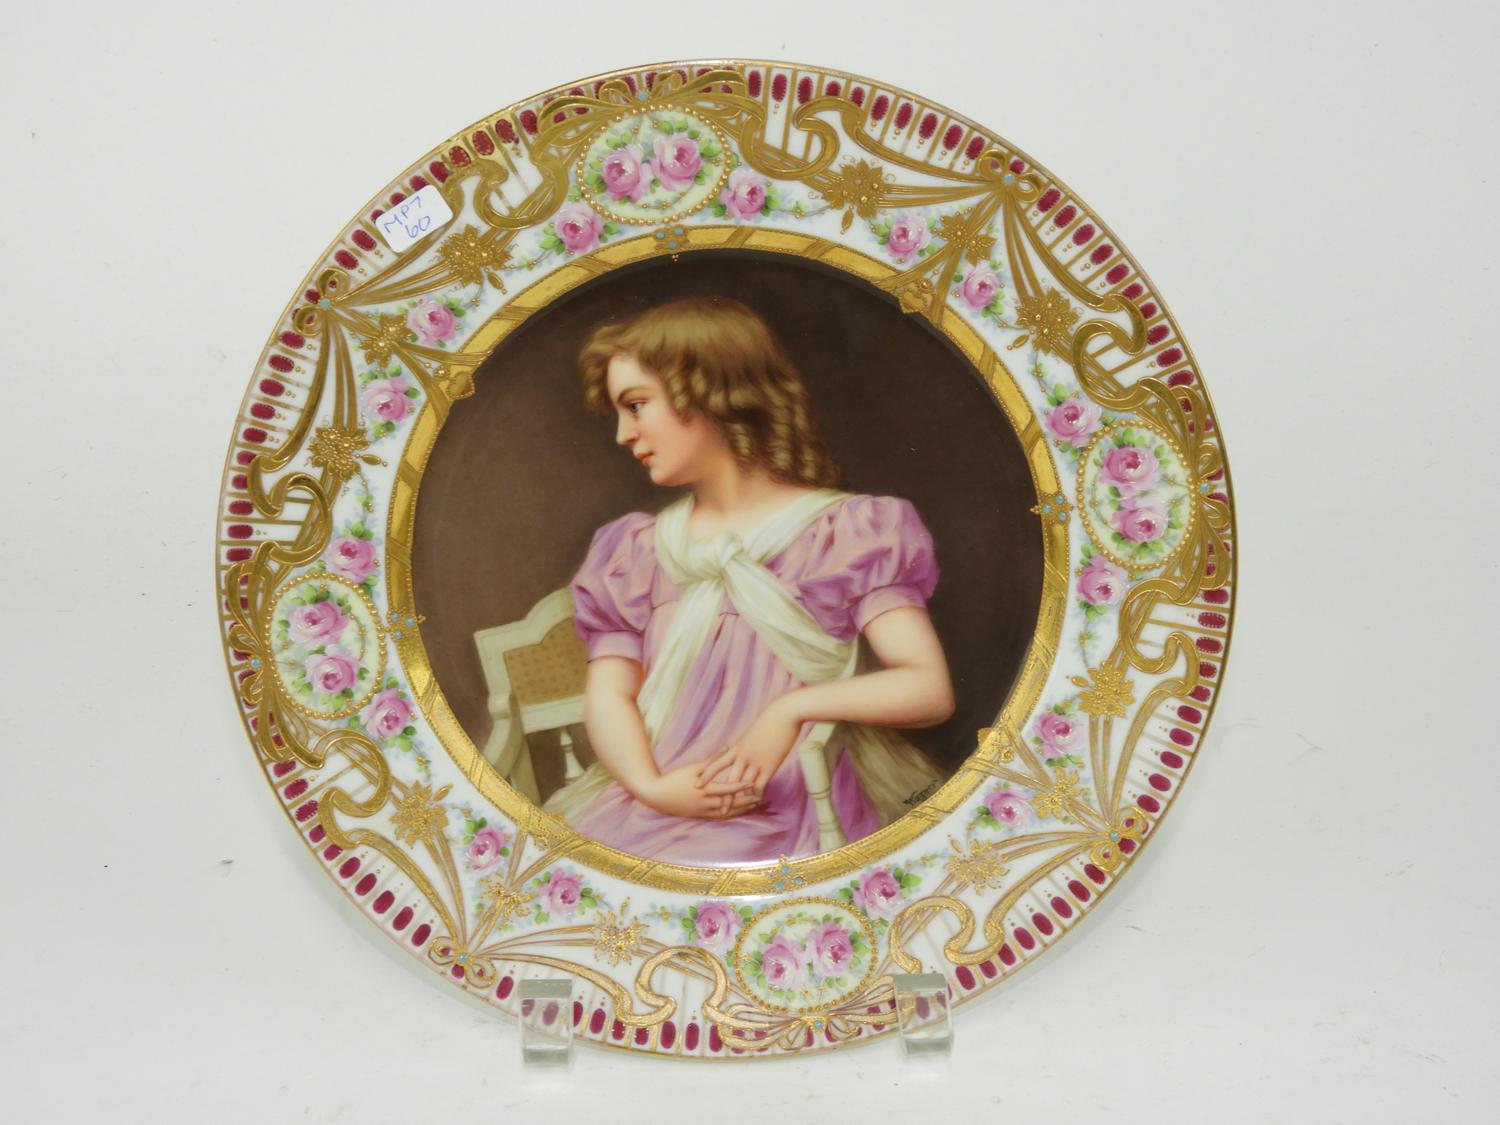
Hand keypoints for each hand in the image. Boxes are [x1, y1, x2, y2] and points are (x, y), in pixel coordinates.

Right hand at [639, 764, 762, 819]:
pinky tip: (740, 811)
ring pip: (728, 812)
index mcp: (704, 789)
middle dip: (747, 801)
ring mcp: (703, 811)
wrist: (656, 796)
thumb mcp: (693, 767)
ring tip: (755, 804)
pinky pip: (720, 817)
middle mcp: (706, 803)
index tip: (753, 782)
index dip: (741, 786)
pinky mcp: (701, 816)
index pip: (727, 788)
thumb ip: (712, 760)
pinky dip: (732, 814)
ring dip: (742, 809)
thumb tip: (728, 747)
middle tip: (761, 795)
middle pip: (731, 803)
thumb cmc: (674, 779)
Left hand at [695, 697, 803, 805]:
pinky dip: (756, 795)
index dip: (707, 774)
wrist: (784, 714)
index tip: (697, 783)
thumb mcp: (754, 732)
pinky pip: (759, 785)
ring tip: (729, 811)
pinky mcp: (769, 765)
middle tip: (712, 807)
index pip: (717, 763)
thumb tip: (744, 746)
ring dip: (736, 800)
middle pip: (728, 780)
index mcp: (738, 747)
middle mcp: (743, 756)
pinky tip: (755, 802)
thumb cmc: (771, 719)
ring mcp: (755, 762)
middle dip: (720, 795)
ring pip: (741, 786)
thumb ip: (748, 743)